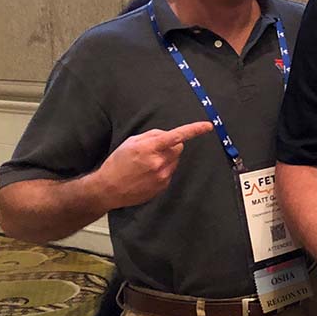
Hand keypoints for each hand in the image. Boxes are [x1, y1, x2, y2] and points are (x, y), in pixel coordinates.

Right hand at [94, 121, 214, 208]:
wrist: (108, 189)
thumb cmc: (117, 163)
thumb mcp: (131, 142)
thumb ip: (152, 136)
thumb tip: (168, 135)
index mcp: (149, 148)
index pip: (177, 136)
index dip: (194, 130)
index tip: (208, 126)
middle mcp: (158, 162)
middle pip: (179, 147)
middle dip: (171, 146)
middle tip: (154, 150)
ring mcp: (162, 176)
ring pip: (175, 160)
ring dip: (167, 159)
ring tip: (147, 164)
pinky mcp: (163, 186)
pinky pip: (171, 172)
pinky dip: (163, 170)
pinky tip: (148, 174)